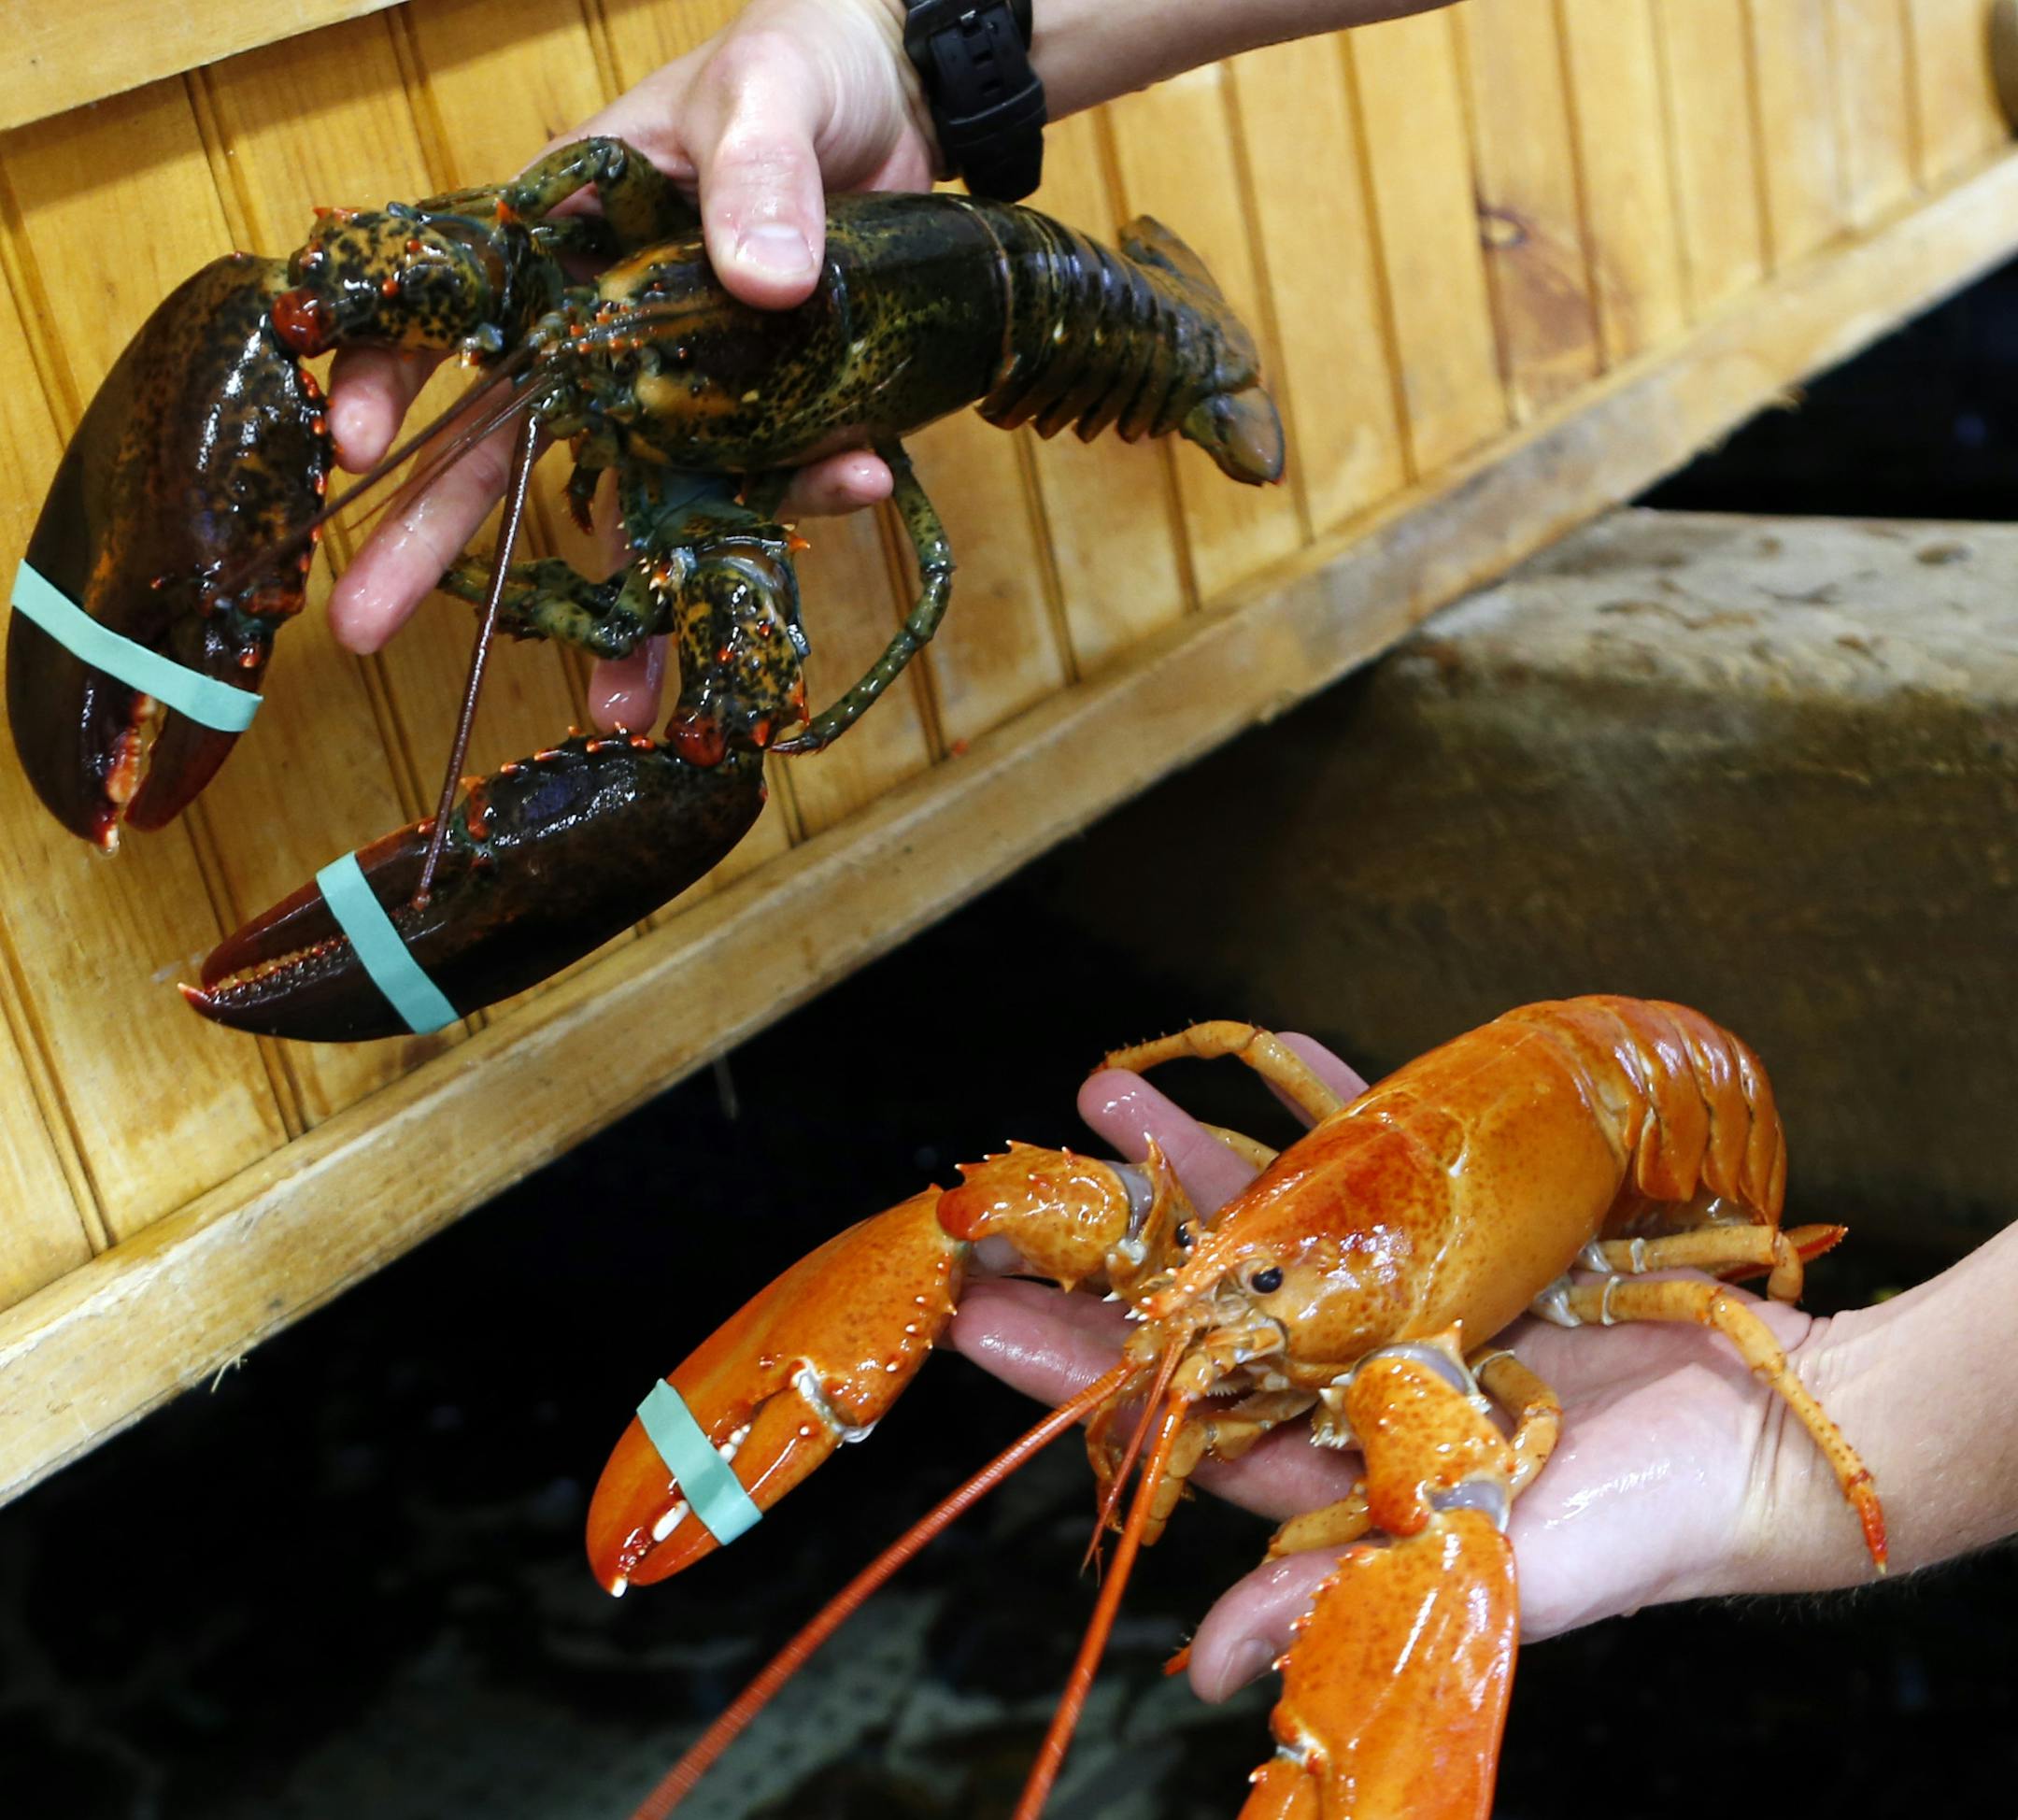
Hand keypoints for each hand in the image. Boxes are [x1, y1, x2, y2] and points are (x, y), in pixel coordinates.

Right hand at [324, 0, 934, 729]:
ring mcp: (680, 388)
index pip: (446, 308)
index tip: (356, 447)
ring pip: (628, 506)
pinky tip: (845, 498)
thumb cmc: (798, 68)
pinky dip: (790, 515)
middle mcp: (603, 331)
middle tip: (361, 631)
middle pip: (503, 444)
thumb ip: (757, 174)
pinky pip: (759, 487)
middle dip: (439, 541)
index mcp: (563, 238)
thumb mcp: (768, 94)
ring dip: (617, 608)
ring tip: (616, 705)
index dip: (390, 375)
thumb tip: (757, 279)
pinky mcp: (760, 419)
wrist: (896, 107)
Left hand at [947, 1036, 1831, 1703]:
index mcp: (1336, 1452)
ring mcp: (1403, 1289)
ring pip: (1271, 1215)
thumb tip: (1205, 1668)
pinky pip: (1385, 1151)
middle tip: (1005, 1191)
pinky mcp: (1467, 1227)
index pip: (1177, 1409)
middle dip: (1105, 1245)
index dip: (1079, 1369)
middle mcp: (1350, 1367)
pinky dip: (1331, 1099)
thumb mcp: (1486, 1565)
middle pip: (1201, 1303)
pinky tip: (1265, 1047)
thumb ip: (1342, 1593)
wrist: (1762, 1437)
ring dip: (1189, 1153)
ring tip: (1102, 1089)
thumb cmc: (1633, 1523)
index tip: (982, 1319)